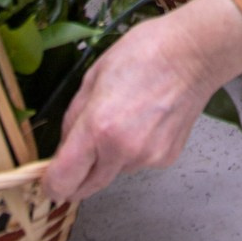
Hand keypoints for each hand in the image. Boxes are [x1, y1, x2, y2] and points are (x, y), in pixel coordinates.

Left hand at [44, 0, 241, 203]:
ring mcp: (146, 158)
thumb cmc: (144, 53)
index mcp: (98, 127)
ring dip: (107, 159)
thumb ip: (74, 116)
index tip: (48, 180)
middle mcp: (122, 151)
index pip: (64, 180)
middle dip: (76, 176)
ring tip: (122, 120)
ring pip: (112, 173)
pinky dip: (132, 151)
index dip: (51, 184)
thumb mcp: (94, 75)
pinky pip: (136, 163)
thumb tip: (65, 144)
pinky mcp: (165, 158)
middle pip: (86, 187)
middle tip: (78, 153)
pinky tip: (143, 121)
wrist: (192, 54)